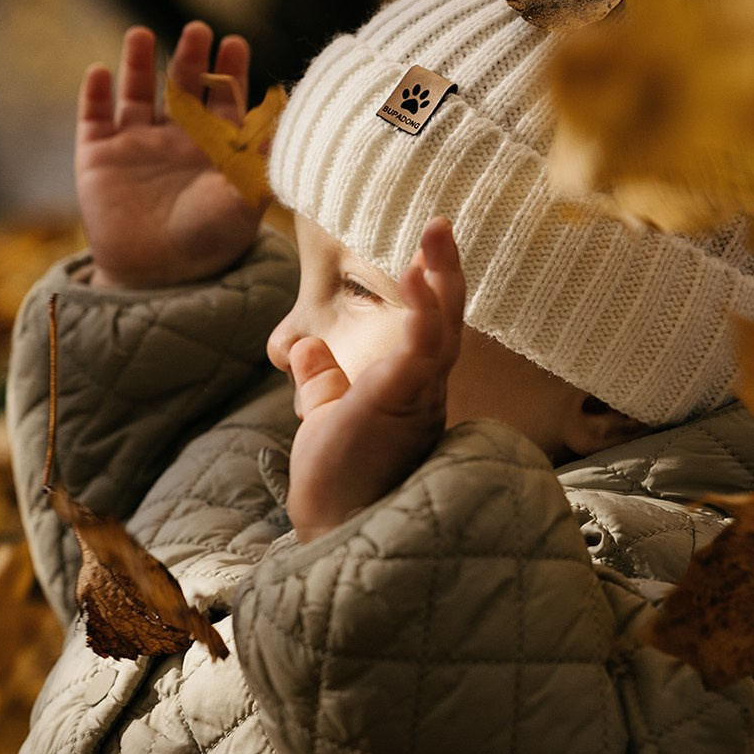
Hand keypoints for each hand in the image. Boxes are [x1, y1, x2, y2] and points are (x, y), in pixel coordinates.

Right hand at [77, 24, 264, 289]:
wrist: (157, 278)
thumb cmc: (208, 241)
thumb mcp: (242, 203)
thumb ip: (262, 167)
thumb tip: (290, 133)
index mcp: (212, 145)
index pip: (222, 97)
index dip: (228, 70)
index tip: (235, 44)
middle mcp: (174, 138)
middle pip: (182, 85)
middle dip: (189, 58)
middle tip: (198, 31)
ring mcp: (134, 144)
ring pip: (135, 92)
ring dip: (138, 63)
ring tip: (141, 34)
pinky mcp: (98, 157)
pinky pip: (93, 117)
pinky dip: (95, 94)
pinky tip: (101, 72)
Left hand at [285, 218, 464, 537]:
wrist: (336, 528)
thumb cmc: (339, 484)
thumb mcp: (326, 418)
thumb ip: (323, 383)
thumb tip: (306, 349)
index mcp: (409, 391)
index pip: (428, 331)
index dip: (431, 290)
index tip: (423, 251)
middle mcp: (425, 390)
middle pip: (447, 320)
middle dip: (446, 272)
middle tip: (439, 224)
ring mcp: (421, 395)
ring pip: (444, 327)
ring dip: (442, 276)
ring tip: (436, 232)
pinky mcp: (408, 400)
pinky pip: (425, 346)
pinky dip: (425, 308)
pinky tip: (418, 274)